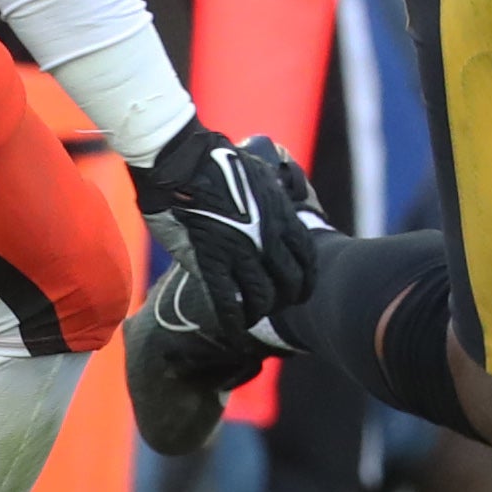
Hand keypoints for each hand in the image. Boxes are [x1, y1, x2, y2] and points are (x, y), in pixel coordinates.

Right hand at [132, 122, 326, 323]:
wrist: (183, 161)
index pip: (308, 259)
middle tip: (278, 306)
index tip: (302, 289)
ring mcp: (240, 252)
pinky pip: (227, 301)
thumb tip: (280, 202)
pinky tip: (236, 331)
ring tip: (255, 317)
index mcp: (282, 216)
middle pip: (290, 284)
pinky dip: (234, 322)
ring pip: (262, 297)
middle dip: (287, 300)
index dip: (307, 280)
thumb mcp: (262, 173)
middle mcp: (268, 238)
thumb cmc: (219, 161)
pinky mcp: (211, 261)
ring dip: (261, 312)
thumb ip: (273, 195)